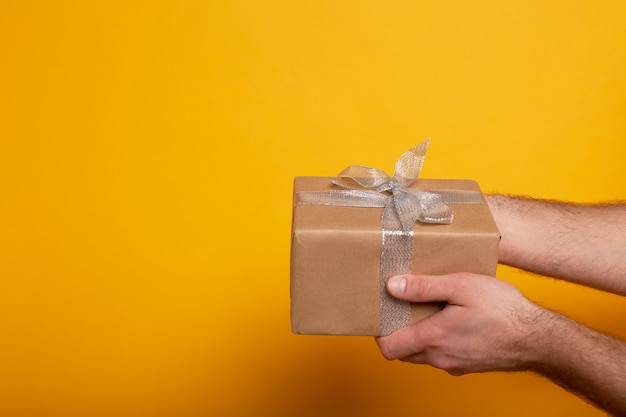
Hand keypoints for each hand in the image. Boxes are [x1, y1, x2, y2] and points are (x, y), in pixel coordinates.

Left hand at [376, 273, 547, 375]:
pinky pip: (442, 355)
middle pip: (403, 351)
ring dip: (419, 335)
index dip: (379, 333)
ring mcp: (455, 365)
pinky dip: (438, 340)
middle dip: (398, 331)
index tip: (382, 314)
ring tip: (431, 308)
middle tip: (404, 306)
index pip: (388, 349)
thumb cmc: (503, 310)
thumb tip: (392, 286)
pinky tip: (452, 319)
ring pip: (423, 354)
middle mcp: (440, 358)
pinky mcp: (467, 365)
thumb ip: (424, 287)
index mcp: (433, 338)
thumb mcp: (461, 286)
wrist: (539, 338)